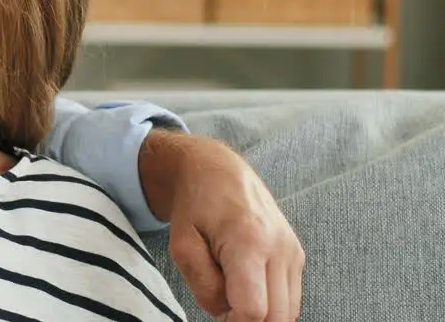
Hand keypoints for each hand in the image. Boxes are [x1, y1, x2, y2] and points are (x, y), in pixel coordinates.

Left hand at [141, 131, 304, 321]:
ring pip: (289, 311)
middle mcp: (279, 248)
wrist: (218, 172)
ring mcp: (292, 251)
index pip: (254, 309)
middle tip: (224, 307)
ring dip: (262, 314)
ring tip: (233, 292)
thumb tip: (226, 315)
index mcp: (248, 242)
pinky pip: (291, 297)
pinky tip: (247, 285)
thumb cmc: (195, 206)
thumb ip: (203, 286)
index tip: (217, 315)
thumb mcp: (181, 245)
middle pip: (277, 317)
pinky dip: (271, 302)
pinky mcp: (297, 254)